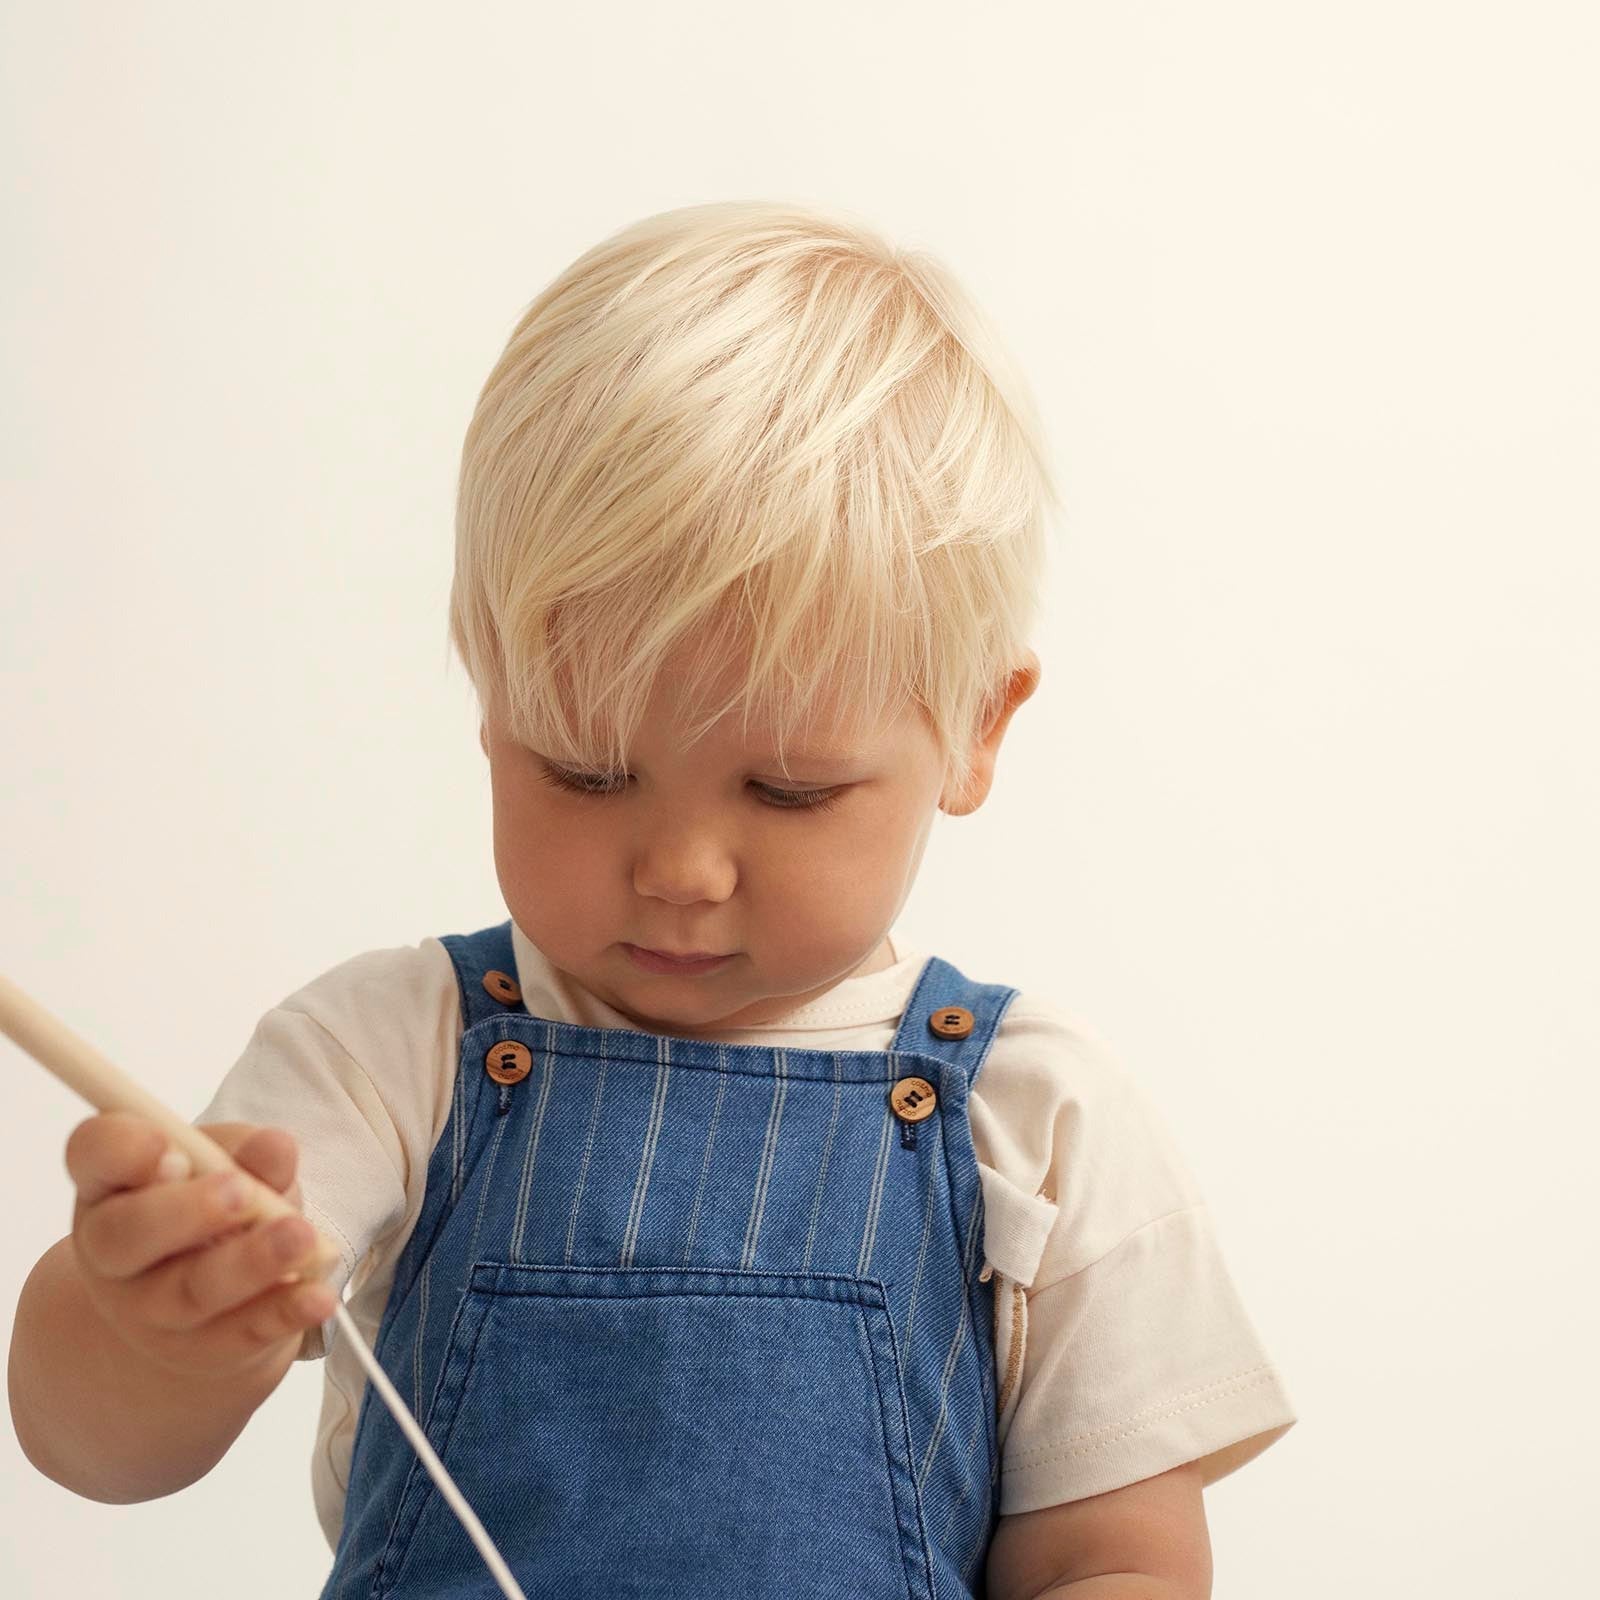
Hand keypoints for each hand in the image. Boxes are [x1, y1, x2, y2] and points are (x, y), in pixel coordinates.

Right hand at [64, 1111, 337, 1380]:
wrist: (211, 1295)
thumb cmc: (214, 1199)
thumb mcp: (230, 1161)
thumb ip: (249, 1152)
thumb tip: (275, 1148)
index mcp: (111, 1180)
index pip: (97, 1152)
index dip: (124, 1149)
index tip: (167, 1147)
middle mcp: (113, 1247)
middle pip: (128, 1234)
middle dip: (187, 1211)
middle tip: (241, 1191)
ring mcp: (148, 1307)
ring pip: (188, 1291)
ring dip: (248, 1264)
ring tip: (300, 1237)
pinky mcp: (199, 1347)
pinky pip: (239, 1333)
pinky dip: (282, 1312)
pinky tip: (316, 1296)